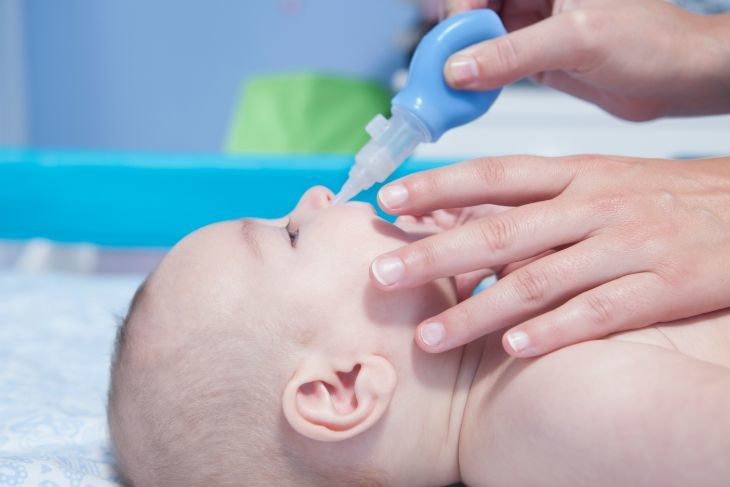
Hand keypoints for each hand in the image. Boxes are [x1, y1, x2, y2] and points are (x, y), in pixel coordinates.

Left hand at [370, 155, 729, 356]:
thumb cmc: (664, 196)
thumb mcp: (600, 179)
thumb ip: (538, 199)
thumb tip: (466, 216)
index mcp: (577, 173)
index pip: (494, 175)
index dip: (437, 187)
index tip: (388, 201)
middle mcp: (594, 205)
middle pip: (501, 232)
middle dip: (434, 256)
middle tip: (381, 277)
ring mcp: (628, 246)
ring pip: (538, 280)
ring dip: (477, 310)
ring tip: (430, 337)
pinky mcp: (663, 285)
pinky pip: (599, 313)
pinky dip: (553, 331)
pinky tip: (513, 348)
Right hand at [444, 0, 729, 119]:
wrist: (678, 79)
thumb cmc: (652, 41)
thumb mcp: (577, 40)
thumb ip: (513, 53)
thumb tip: (459, 68)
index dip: (460, 8)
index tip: (452, 42)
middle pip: (473, 10)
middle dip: (452, 39)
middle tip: (440, 71)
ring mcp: (532, 27)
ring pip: (478, 39)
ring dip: (460, 64)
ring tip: (448, 90)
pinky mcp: (532, 58)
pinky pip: (492, 66)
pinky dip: (477, 83)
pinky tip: (470, 98)